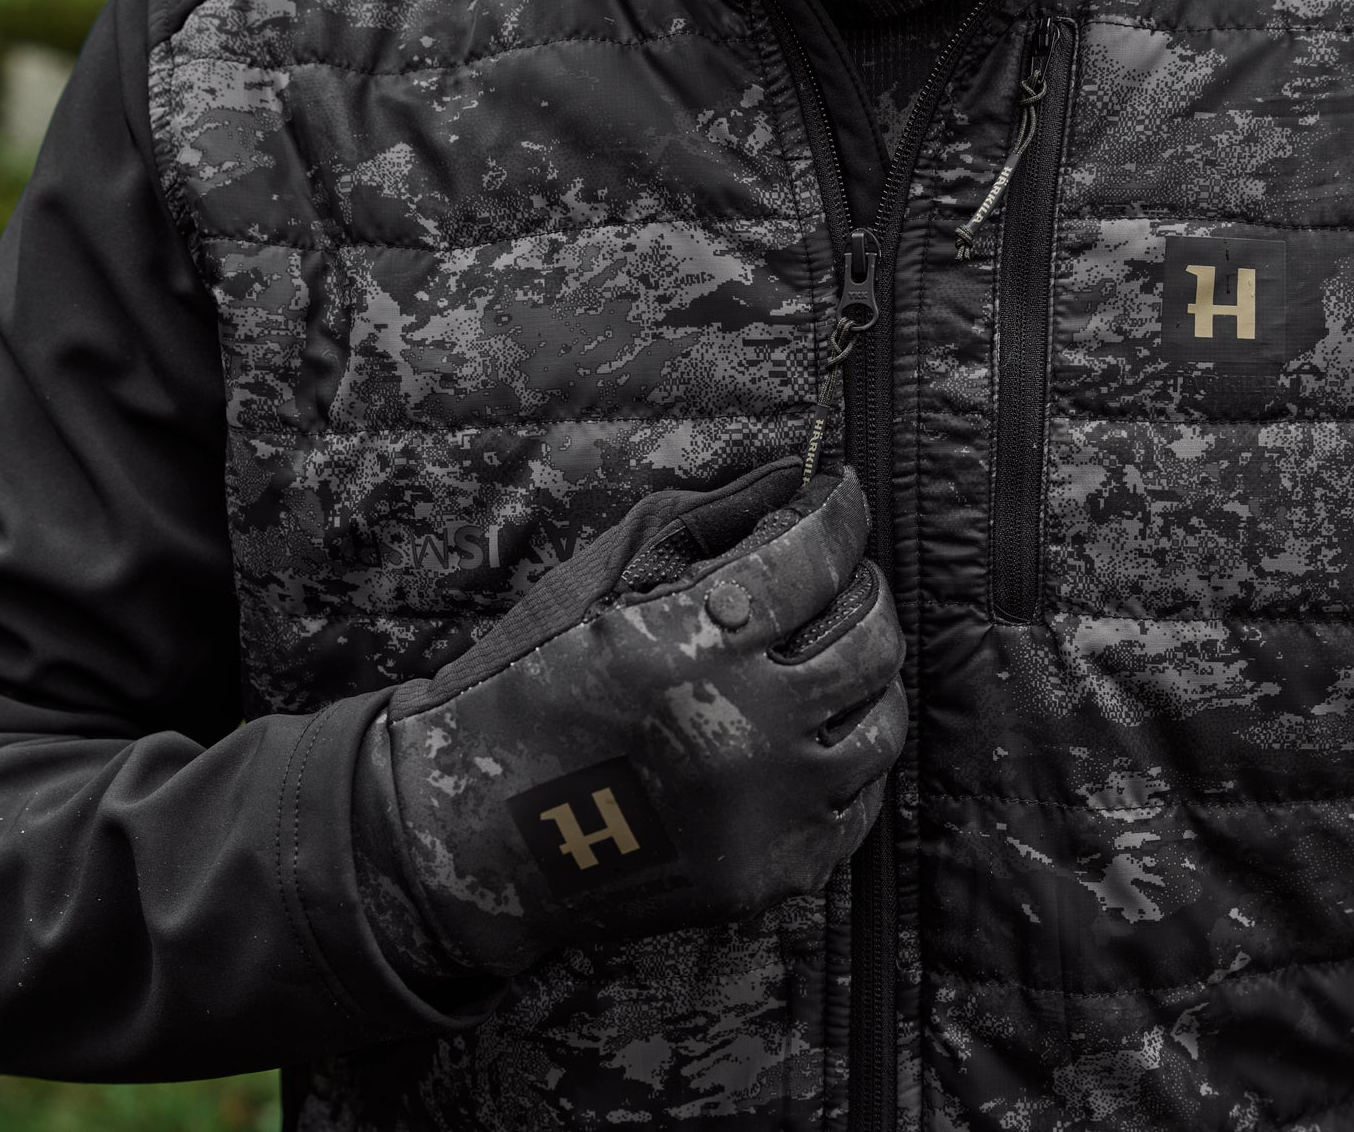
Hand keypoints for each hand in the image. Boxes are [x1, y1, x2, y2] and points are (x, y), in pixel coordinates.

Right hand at [372, 458, 906, 975]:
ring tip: (836, 655)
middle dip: (866, 590)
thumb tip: (791, 481)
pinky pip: (860, 801)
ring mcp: (766, 812)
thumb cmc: (524, 694)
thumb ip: (696, 528)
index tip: (842, 496)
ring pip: (880, 723)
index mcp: (684, 645)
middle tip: (847, 576)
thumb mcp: (595, 590)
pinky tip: (820, 732)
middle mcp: (739, 729)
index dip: (840, 514)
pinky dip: (850, 756)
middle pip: (868, 641)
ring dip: (870, 674)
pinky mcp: (774, 872)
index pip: (810, 557)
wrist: (473, 841)